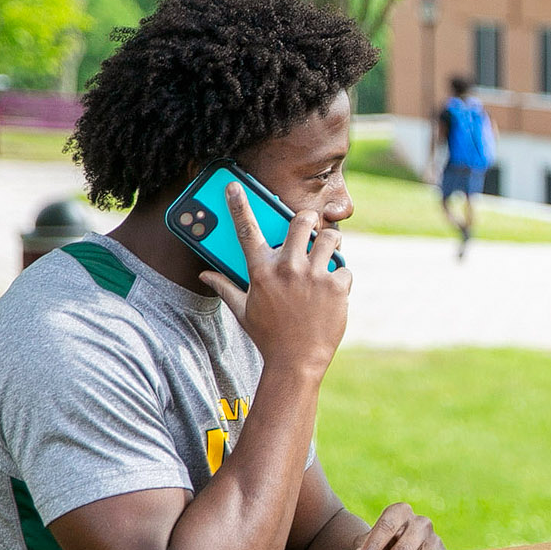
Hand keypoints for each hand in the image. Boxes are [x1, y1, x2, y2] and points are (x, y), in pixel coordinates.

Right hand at [200, 181, 350, 376]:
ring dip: (331, 242)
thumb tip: (204, 276)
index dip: (239, 205)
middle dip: (308, 219)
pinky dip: (342, 277)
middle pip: (302, 221)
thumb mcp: (242, 311)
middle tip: (311, 226)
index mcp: (261, 271)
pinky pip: (345, 268)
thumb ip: (225, 288)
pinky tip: (334, 291)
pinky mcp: (337, 286)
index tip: (234, 186)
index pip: (246, 230)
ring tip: (328, 254)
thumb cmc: (268, 336)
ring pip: (331, 238)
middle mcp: (288, 268)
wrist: (296, 363)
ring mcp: (314, 276)